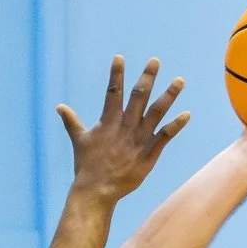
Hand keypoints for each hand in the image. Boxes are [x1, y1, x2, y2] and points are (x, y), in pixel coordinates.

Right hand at [59, 56, 189, 204]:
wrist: (97, 191)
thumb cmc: (87, 167)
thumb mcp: (79, 141)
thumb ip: (72, 122)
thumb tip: (59, 107)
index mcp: (108, 121)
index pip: (113, 92)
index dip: (116, 74)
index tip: (120, 57)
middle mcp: (126, 126)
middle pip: (139, 96)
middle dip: (147, 77)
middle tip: (155, 60)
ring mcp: (139, 139)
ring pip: (157, 112)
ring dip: (169, 95)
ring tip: (179, 81)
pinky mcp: (149, 154)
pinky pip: (165, 136)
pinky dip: (176, 125)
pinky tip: (187, 114)